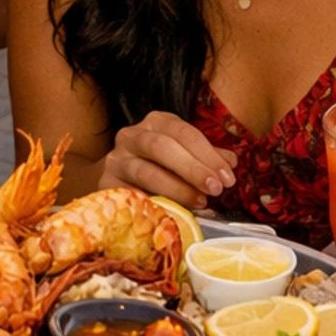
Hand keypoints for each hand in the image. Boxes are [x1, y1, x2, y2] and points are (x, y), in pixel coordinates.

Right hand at [102, 111, 237, 205]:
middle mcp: (132, 136)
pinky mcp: (105, 185)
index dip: (208, 155)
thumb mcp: (182, 155)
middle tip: (216, 189)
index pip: (184, 132)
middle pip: (163, 147)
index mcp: (156, 122)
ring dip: (177, 188)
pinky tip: (171, 213)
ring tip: (200, 202)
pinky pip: (130, 195)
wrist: (115, 179)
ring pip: (146, 171)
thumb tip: (230, 162)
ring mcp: (116, 160)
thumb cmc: (156, 166)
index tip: (227, 177)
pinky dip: (153, 203)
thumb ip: (205, 157)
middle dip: (193, 169)